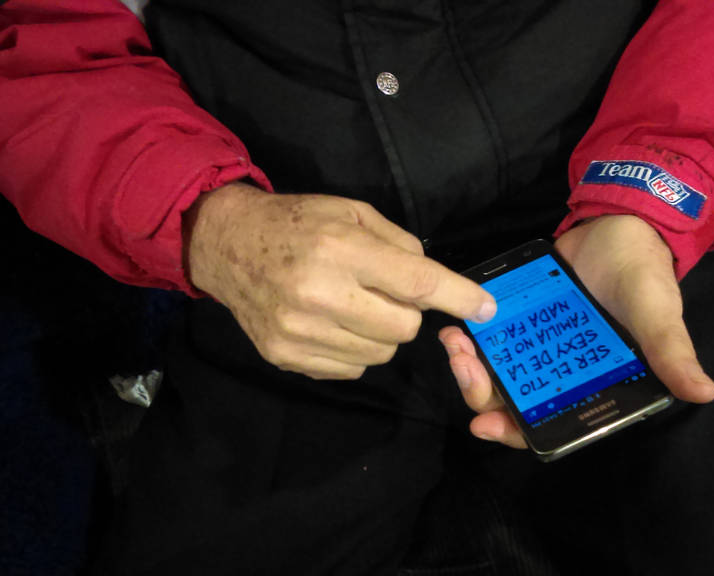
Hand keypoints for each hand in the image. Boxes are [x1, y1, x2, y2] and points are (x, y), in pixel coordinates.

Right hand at [185, 182, 495, 379]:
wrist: (227, 245)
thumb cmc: (297, 223)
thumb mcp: (350, 212)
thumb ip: (399, 244)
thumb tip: (437, 283)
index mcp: (341, 249)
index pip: (416, 283)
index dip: (458, 296)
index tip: (486, 308)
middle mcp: (319, 294)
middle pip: (404, 328)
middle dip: (406, 313)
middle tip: (384, 292)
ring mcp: (299, 331)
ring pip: (380, 355)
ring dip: (380, 334)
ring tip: (353, 306)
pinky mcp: (285, 356)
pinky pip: (350, 369)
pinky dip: (354, 350)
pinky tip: (331, 323)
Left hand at [439, 215, 713, 447]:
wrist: (622, 224)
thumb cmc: (646, 276)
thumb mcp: (659, 315)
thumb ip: (672, 353)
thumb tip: (705, 393)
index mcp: (592, 388)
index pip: (549, 424)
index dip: (517, 431)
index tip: (486, 425)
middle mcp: (560, 375)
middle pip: (511, 401)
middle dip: (481, 393)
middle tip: (464, 367)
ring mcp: (537, 346)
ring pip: (495, 371)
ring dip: (469, 366)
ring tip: (454, 344)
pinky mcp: (521, 318)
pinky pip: (491, 336)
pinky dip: (471, 336)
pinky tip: (455, 325)